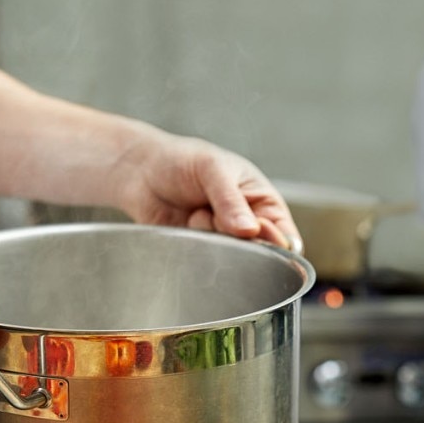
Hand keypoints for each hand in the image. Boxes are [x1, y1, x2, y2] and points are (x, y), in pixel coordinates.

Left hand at [113, 132, 301, 252]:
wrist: (139, 172)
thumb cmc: (181, 160)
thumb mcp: (211, 169)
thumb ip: (230, 200)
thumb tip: (249, 229)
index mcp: (262, 201)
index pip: (284, 235)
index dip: (276, 242)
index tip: (256, 233)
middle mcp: (246, 225)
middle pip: (259, 254)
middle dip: (236, 240)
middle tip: (214, 214)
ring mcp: (222, 241)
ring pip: (229, 260)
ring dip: (210, 239)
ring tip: (195, 213)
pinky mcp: (199, 252)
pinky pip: (204, 262)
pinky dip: (194, 246)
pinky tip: (184, 226)